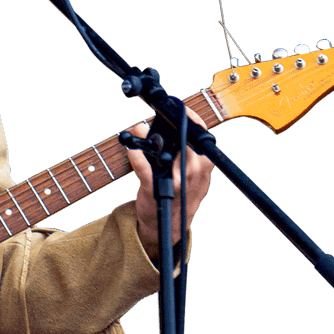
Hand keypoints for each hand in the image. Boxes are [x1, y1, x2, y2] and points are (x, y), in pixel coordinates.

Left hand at [125, 108, 213, 262]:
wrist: (170, 224)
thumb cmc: (179, 194)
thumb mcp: (190, 173)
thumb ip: (183, 149)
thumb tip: (168, 126)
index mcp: (203, 167)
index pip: (203, 138)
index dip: (193, 120)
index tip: (182, 109)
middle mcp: (193, 174)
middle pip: (188, 143)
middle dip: (174, 126)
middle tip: (161, 114)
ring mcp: (175, 182)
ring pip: (170, 154)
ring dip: (153, 139)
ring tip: (141, 126)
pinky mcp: (155, 188)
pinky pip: (145, 169)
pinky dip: (136, 155)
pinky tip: (130, 144)